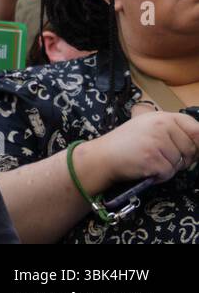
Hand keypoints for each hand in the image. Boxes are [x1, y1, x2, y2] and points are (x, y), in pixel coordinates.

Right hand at [79, 104, 198, 190]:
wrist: (103, 155)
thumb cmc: (126, 143)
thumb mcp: (148, 126)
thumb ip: (171, 129)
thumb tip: (197, 142)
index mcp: (162, 117)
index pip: (195, 128)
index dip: (196, 142)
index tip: (190, 150)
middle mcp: (161, 126)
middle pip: (191, 149)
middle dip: (181, 158)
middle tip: (160, 156)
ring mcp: (158, 142)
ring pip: (180, 163)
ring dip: (168, 168)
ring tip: (149, 160)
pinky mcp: (154, 159)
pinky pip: (169, 173)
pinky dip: (160, 176)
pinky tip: (146, 168)